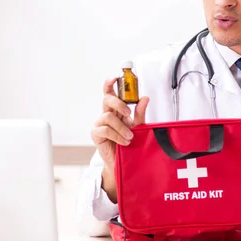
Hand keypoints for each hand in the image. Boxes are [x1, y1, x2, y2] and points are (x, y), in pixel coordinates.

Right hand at [90, 77, 148, 202]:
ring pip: (108, 116)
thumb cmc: (130, 142)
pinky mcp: (96, 134)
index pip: (111, 92)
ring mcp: (100, 123)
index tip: (115, 77)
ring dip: (121, 126)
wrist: (123, 162)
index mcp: (116, 109)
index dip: (110, 83)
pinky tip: (124, 142)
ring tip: (130, 137)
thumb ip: (140, 113)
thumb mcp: (138, 127)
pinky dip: (117, 135)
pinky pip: (105, 129)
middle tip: (128, 112)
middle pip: (107, 99)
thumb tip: (145, 98)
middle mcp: (106, 114)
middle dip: (118, 103)